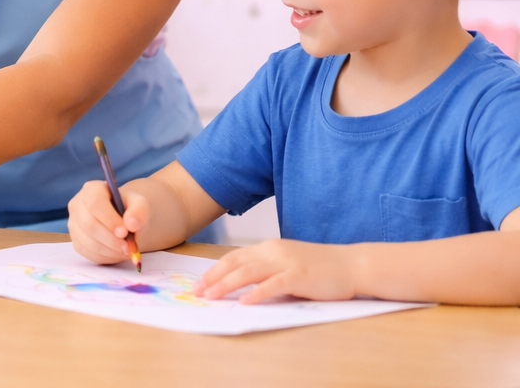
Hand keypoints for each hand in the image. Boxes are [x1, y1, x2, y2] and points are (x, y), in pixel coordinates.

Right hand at [68, 179, 148, 264]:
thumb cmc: (129, 209)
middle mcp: (77, 204)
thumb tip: (132, 224)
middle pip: (89, 224)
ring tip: (126, 250)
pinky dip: (105, 256)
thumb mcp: (140, 205)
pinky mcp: (76, 240)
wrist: (124, 220)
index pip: (95, 202)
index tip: (125, 232)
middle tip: (128, 247)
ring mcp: (74, 223)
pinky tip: (117, 253)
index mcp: (92, 189)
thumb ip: (139, 211)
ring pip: (88, 241)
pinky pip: (87, 252)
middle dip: (111, 239)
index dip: (109, 219)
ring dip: (110, 250)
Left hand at [197, 239, 359, 303]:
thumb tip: (242, 286)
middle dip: (213, 278)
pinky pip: (274, 284)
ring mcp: (286, 262)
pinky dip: (258, 293)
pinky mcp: (300, 276)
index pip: (233, 257)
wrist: (352, 265)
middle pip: (235, 263)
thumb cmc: (320, 268)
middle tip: (197, 292)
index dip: (214, 270)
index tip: (199, 283)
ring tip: (212, 296)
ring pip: (248, 272)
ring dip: (227, 285)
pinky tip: (245, 302)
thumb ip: (266, 271)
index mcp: (268, 248)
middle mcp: (273, 251)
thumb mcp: (287, 264)